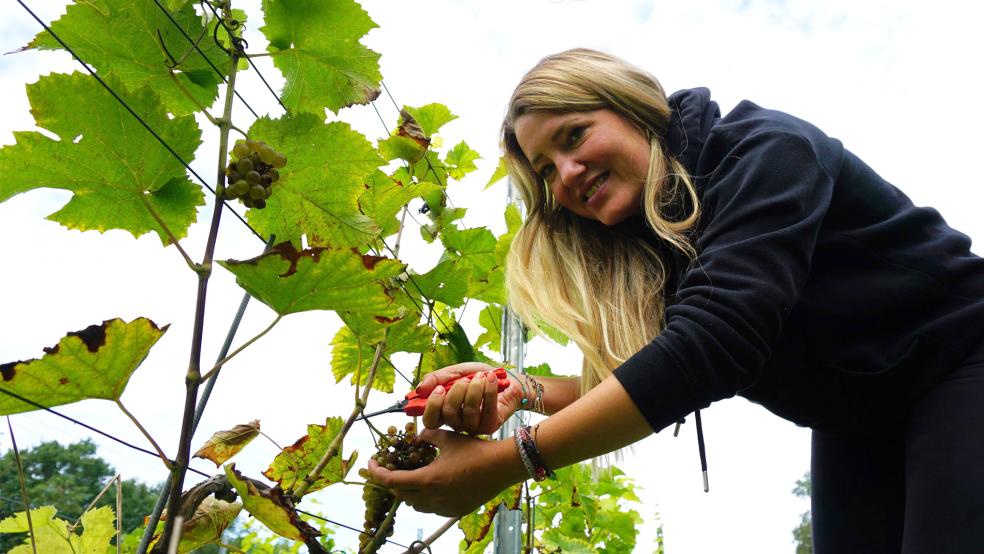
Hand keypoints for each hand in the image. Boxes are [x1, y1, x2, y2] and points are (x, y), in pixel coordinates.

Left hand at [367, 429, 519, 516]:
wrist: (501, 466)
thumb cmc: (474, 449)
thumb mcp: (447, 438)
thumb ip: (426, 437)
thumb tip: (416, 437)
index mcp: (427, 480)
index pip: (391, 481)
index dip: (377, 473)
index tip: (371, 464)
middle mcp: (433, 499)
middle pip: (401, 495)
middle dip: (393, 482)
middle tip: (391, 468)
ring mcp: (444, 508)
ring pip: (416, 505)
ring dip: (409, 492)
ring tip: (411, 477)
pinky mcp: (455, 511)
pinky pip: (431, 509)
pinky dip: (425, 499)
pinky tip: (432, 485)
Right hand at [417, 362, 525, 433]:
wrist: (507, 379)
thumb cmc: (478, 377)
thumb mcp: (456, 372)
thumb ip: (437, 378)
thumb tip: (419, 389)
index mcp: (445, 412)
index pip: (429, 420)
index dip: (432, 406)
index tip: (440, 389)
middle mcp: (457, 423)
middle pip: (448, 414)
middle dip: (457, 392)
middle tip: (465, 380)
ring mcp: (474, 427)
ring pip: (468, 412)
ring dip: (475, 388)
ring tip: (481, 377)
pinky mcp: (491, 425)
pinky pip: (487, 409)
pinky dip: (489, 389)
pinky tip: (491, 379)